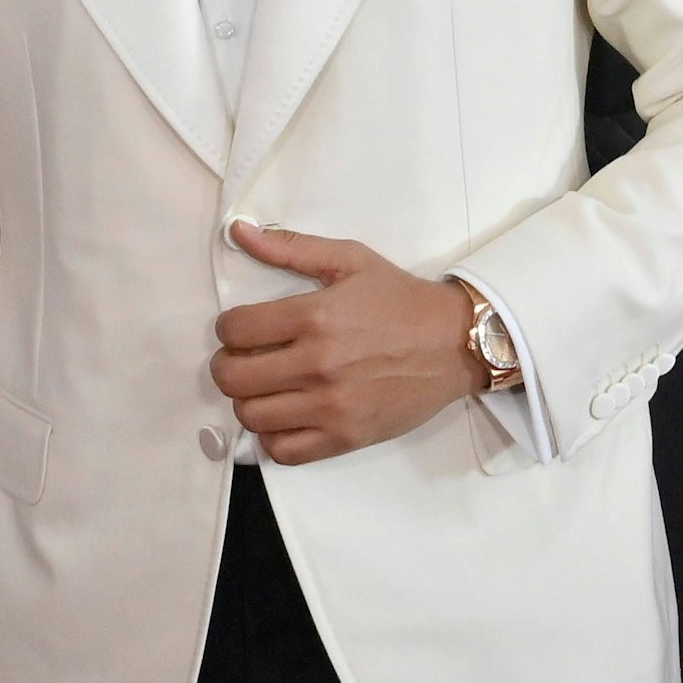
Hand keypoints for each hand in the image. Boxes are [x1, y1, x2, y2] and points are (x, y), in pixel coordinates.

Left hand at [212, 223, 478, 464]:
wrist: (455, 343)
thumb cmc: (400, 299)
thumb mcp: (350, 259)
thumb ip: (290, 247)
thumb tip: (237, 231)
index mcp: (315, 316)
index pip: (235, 329)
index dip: (228, 327)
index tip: (241, 328)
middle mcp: (318, 364)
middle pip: (233, 378)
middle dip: (228, 365)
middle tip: (244, 359)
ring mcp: (331, 406)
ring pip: (252, 416)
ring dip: (247, 401)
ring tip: (265, 388)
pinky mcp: (345, 437)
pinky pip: (283, 450)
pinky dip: (272, 436)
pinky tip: (284, 416)